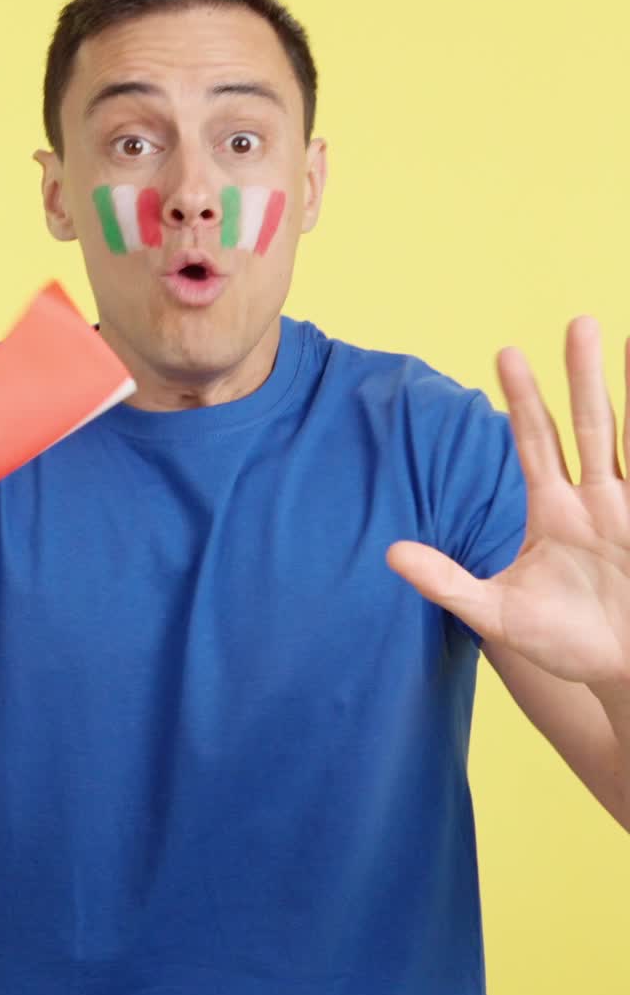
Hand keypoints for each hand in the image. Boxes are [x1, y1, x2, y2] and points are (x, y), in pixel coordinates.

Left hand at [386, 317, 629, 692]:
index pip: (535, 441)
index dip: (522, 399)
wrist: (620, 673)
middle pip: (589, 424)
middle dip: (583, 375)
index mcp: (554, 510)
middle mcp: (596, 499)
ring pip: (629, 437)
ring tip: (628, 338)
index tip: (506, 351)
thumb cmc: (563, 644)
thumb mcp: (496, 615)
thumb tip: (388, 553)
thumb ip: (447, 581)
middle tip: (579, 321)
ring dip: (627, 390)